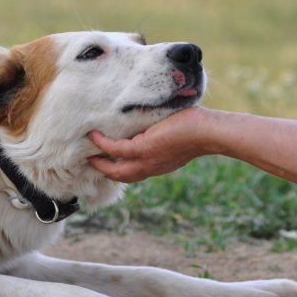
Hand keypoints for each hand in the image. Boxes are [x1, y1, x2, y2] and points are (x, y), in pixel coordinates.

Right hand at [88, 107, 214, 182]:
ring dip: (98, 160)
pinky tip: (95, 134)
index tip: (107, 161)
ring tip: (87, 148)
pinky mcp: (144, 149)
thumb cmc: (199, 129)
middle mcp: (150, 167)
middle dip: (103, 169)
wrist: (209, 132)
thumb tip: (153, 120)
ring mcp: (146, 160)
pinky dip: (102, 143)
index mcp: (158, 165)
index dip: (118, 169)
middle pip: (119, 176)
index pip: (134, 172)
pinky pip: (115, 149)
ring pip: (114, 168)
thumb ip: (162, 134)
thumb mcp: (175, 135)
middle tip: (90, 160)